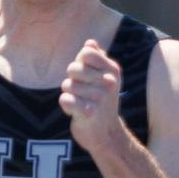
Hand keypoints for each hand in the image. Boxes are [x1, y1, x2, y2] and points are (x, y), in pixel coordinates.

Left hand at [59, 39, 124, 155]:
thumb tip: (90, 42)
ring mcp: (100, 98)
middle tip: (83, 92)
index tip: (87, 75)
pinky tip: (76, 112)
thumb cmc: (101, 103)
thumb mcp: (104, 78)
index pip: (86, 53)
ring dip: (70, 95)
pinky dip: (66, 106)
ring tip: (82, 103)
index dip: (80, 62)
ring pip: (67, 85)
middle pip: (73, 69)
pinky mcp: (89, 112)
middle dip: (72, 80)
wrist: (107, 134)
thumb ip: (97, 59)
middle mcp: (109, 82)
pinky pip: (65, 99)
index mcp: (112, 70)